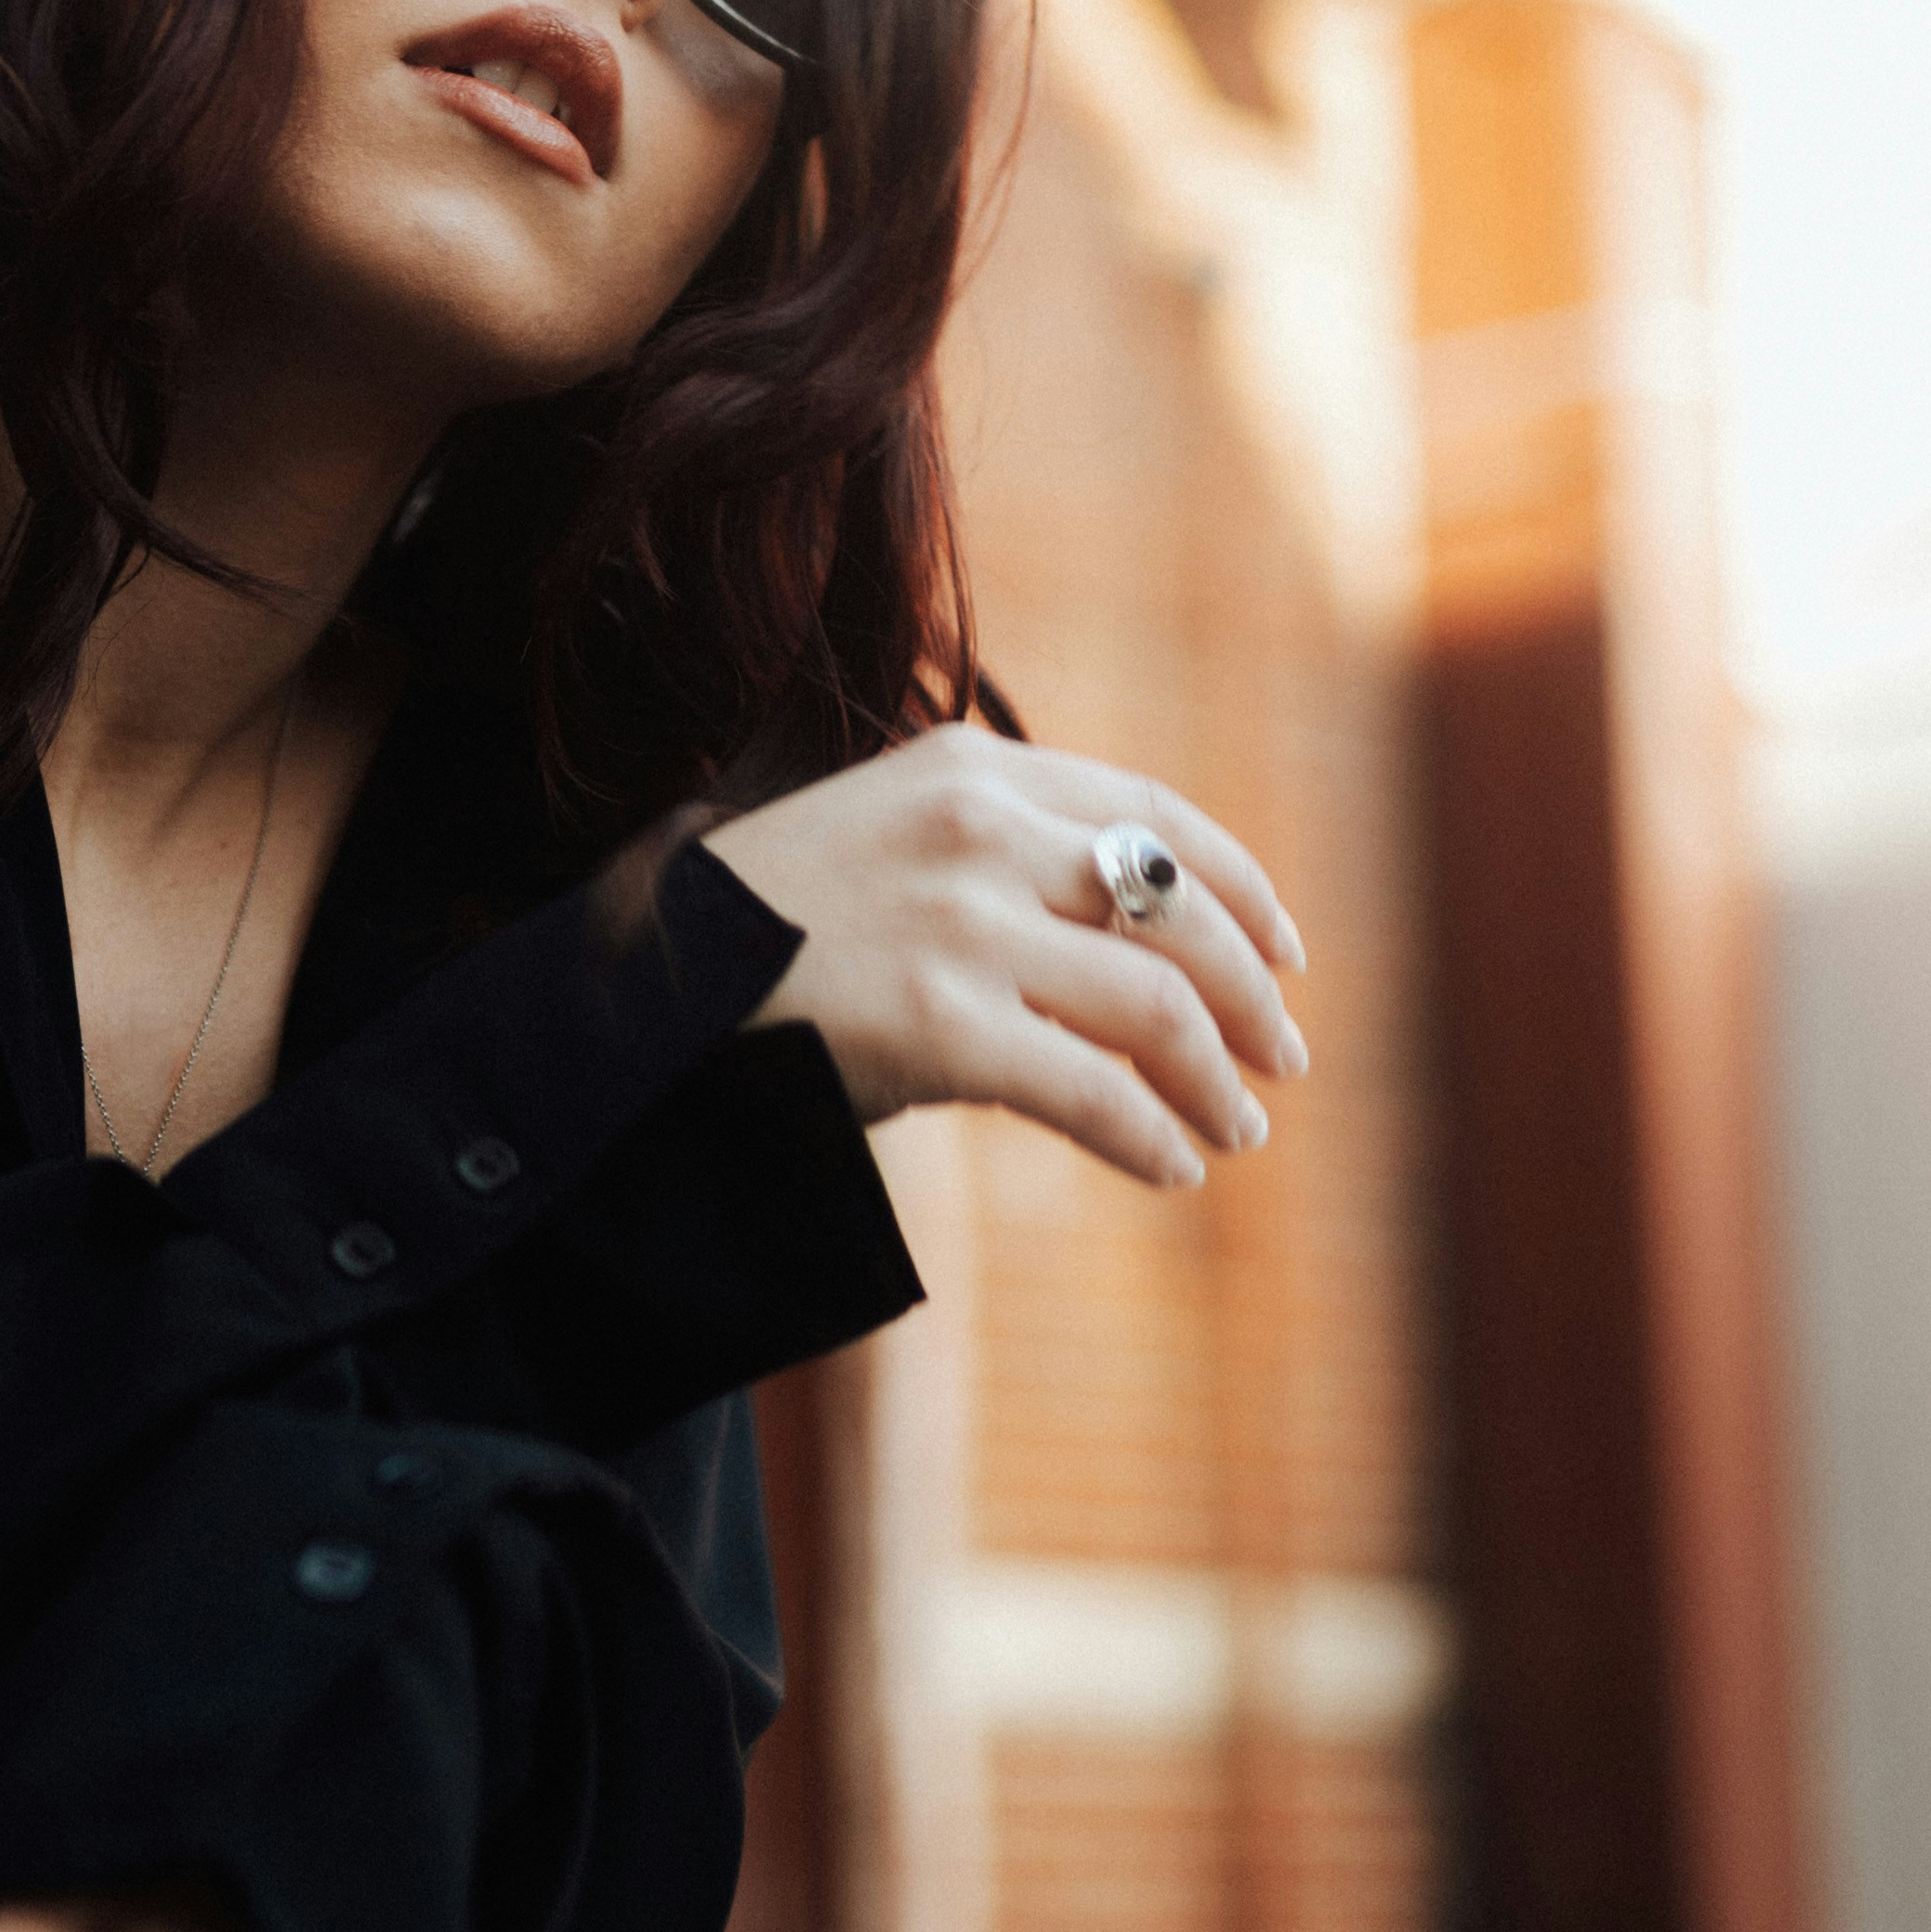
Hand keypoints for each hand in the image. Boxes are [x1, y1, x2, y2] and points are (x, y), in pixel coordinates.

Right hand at [706, 727, 1308, 1187]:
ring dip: (1217, 1079)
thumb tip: (1137, 942)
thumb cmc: (770, 920)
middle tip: (1281, 1058)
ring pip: (1156, 1006)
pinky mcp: (939, 1024)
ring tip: (1238, 1130)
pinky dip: (1153, 1136)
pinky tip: (1172, 1165)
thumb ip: (1002, 853)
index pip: (1155, 815)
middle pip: (1177, 912)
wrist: (644, 977)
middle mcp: (981, 830)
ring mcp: (961, 927)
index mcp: (972, 766)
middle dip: (1251, 994)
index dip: (1242, 888)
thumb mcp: (888, 832)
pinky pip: (1094, 1092)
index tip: (1286, 951)